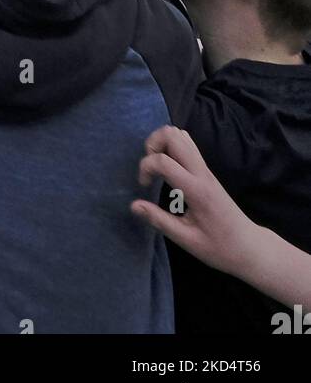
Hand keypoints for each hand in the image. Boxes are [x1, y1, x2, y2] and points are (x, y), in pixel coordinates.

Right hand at [131, 126, 257, 276]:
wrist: (248, 247)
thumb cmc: (218, 248)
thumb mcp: (186, 240)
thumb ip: (159, 220)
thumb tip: (134, 205)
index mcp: (196, 190)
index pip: (164, 161)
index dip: (145, 167)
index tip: (143, 186)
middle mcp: (201, 172)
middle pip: (173, 135)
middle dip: (152, 145)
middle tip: (149, 169)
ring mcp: (205, 168)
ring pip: (181, 134)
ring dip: (162, 143)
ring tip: (157, 167)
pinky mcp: (206, 170)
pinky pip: (187, 144)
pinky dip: (172, 146)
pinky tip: (168, 167)